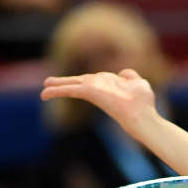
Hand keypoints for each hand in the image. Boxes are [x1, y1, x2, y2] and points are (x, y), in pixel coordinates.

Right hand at [41, 68, 158, 138]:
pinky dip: (57, 91)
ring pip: (71, 86)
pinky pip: (70, 90)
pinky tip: (45, 93)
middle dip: (63, 83)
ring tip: (44, 89)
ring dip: (57, 87)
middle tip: (48, 84)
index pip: (91, 80)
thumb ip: (130, 76)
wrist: (142, 114)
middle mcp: (99, 85)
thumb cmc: (143, 102)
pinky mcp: (89, 92)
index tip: (74, 82)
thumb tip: (124, 72)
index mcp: (108, 83)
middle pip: (77, 82)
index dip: (81, 80)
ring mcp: (93, 89)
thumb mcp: (138, 83)